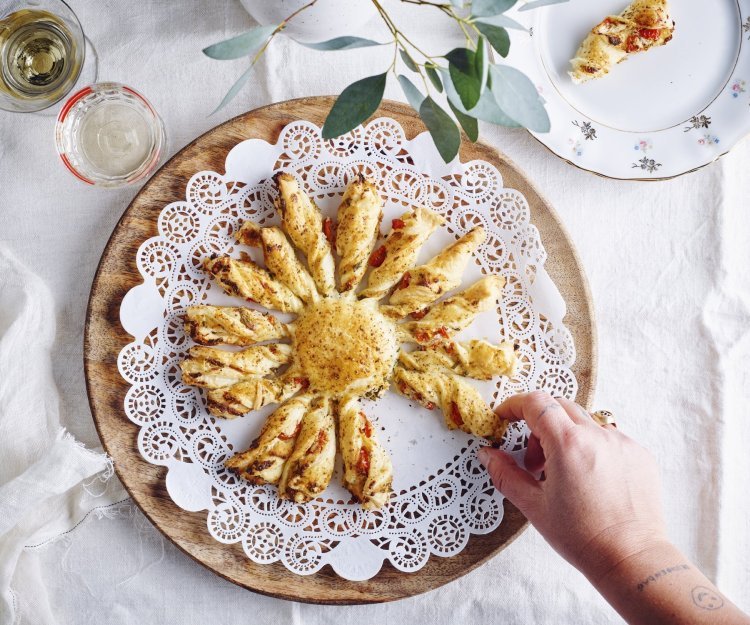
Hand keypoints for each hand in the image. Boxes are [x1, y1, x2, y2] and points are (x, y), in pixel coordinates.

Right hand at [478, 391, 667, 581]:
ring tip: (564, 475)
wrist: (631, 559)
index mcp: (568, 444)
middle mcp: (597, 436)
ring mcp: (622, 443)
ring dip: (567, 437)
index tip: (505, 416)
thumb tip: (488, 455)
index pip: (536, 402)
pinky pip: (609, 437)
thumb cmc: (585, 538)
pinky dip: (592, 449)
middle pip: (559, 407)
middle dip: (539, 426)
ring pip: (585, 422)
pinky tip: (590, 481)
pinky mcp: (639, 454)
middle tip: (534, 461)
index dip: (515, 405)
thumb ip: (505, 474)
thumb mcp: (534, 506)